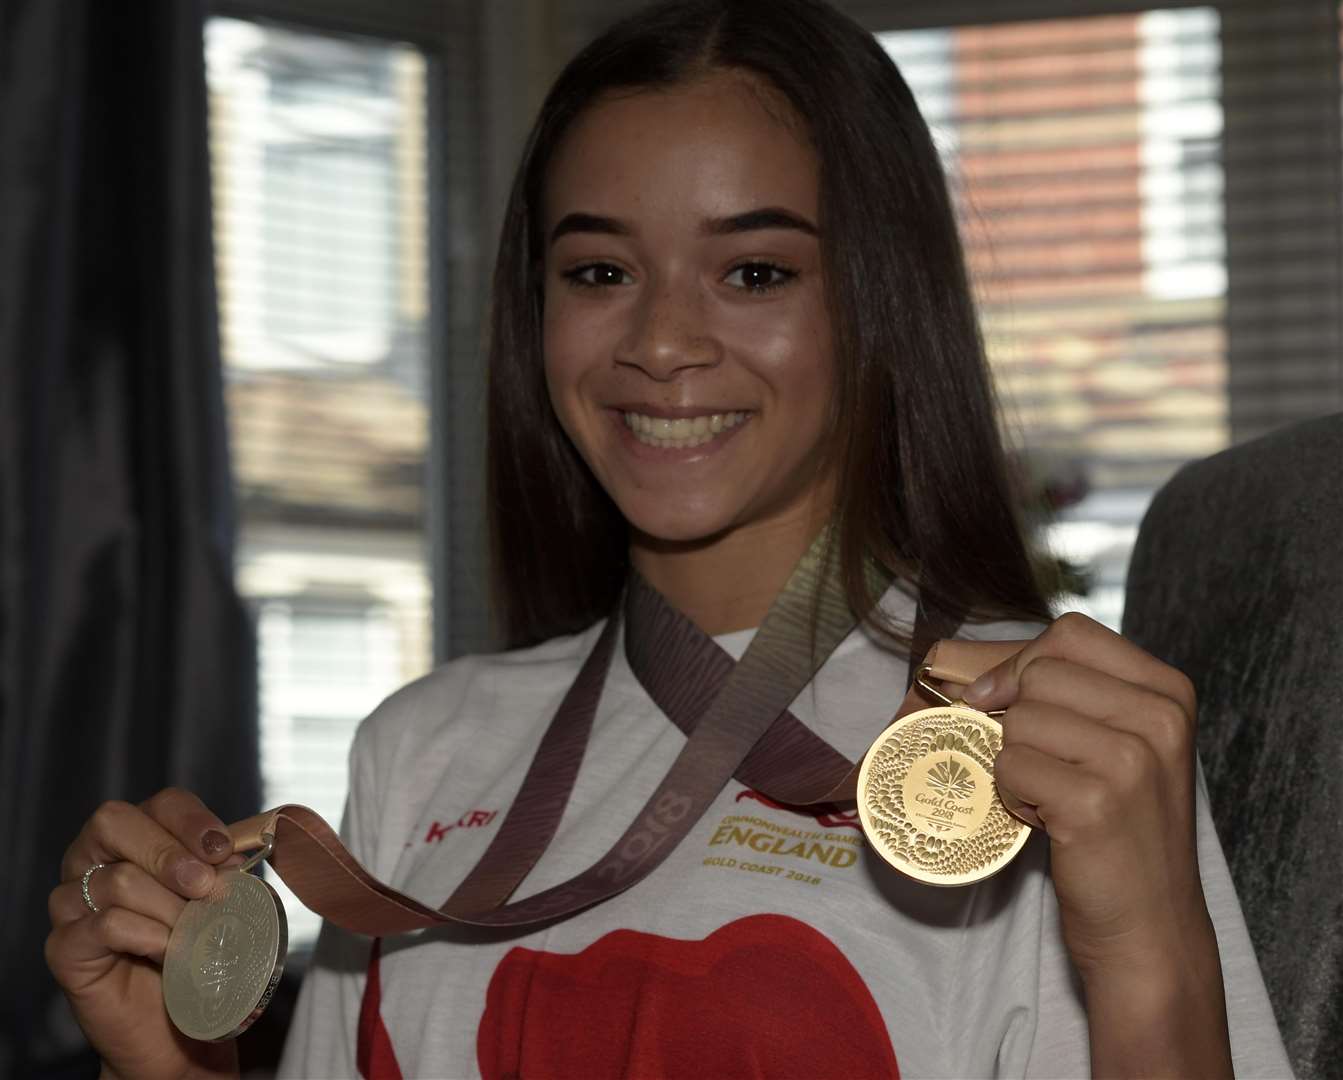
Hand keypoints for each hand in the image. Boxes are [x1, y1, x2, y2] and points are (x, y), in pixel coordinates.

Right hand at [46, 788, 240, 1079]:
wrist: (175, 1022)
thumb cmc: (196, 949)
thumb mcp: (218, 901)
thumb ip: (224, 871)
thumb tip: (236, 853)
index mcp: (134, 837)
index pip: (160, 803)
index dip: (192, 821)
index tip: (222, 850)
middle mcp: (92, 859)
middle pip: (116, 824)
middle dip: (170, 854)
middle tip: (206, 888)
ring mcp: (71, 902)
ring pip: (117, 880)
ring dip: (169, 908)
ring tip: (194, 933)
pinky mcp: (64, 946)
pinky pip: (105, 925)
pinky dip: (148, 936)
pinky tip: (168, 951)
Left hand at [960, 613, 1231, 1075]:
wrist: (1151, 927)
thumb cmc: (1121, 831)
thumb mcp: (1117, 746)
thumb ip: (1066, 694)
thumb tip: (972, 671)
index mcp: (1168, 691)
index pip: (1069, 632)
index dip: (1021, 663)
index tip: (1007, 701)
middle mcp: (1159, 717)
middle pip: (1037, 672)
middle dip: (1018, 720)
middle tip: (1047, 768)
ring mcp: (1132, 759)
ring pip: (1018, 720)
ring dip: (1016, 763)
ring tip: (1055, 799)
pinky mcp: (1096, 802)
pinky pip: (1009, 766)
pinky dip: (1012, 797)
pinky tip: (1049, 823)